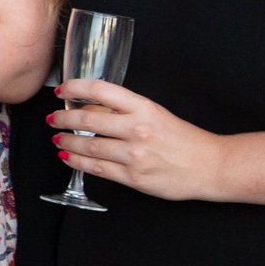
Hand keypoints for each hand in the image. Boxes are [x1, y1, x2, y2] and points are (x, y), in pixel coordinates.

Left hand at [51, 79, 225, 200]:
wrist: (212, 166)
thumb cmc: (185, 139)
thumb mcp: (156, 113)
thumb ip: (125, 111)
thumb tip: (89, 108)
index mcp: (143, 108)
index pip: (99, 90)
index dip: (74, 87)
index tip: (60, 90)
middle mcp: (137, 129)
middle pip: (87, 120)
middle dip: (63, 118)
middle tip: (53, 118)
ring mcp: (135, 155)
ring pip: (88, 147)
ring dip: (66, 142)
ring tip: (57, 138)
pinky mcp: (134, 177)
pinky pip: (97, 169)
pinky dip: (77, 162)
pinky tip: (68, 157)